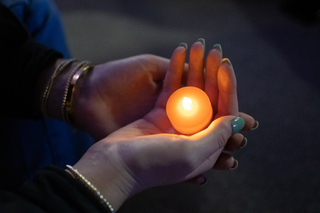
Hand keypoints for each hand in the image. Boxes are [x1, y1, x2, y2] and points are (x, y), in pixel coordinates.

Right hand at [73, 40, 256, 209]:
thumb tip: (237, 121)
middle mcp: (194, 134)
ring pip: (191, 91)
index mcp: (206, 146)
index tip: (225, 65)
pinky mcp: (158, 114)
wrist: (114, 165)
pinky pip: (171, 89)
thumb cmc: (153, 164)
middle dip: (213, 73)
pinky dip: (175, 71)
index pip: (225, 113)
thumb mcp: (190, 154)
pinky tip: (179, 52)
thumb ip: (216, 137)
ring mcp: (176, 123)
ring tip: (198, 45)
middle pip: (210, 99)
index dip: (228, 88)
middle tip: (215, 49)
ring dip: (195, 68)